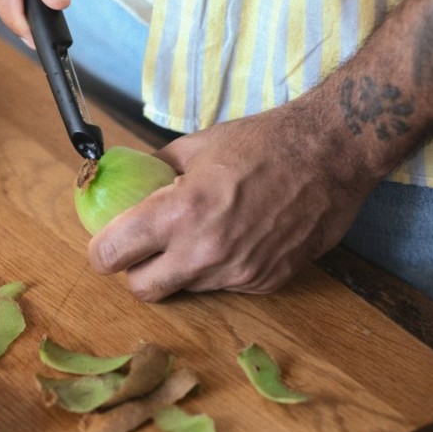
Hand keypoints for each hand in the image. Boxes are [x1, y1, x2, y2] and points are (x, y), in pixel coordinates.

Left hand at [87, 104, 375, 301]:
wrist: (331, 154)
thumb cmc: (262, 142)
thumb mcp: (196, 145)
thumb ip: (154, 171)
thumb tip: (126, 181)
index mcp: (180, 211)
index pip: (114, 254)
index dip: (101, 251)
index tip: (104, 245)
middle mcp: (205, 252)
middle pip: (142, 289)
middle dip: (135, 271)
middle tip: (144, 249)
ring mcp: (238, 273)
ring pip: (185, 288)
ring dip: (180, 269)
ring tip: (199, 232)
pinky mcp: (266, 283)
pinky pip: (224, 286)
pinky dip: (218, 268)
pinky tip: (235, 236)